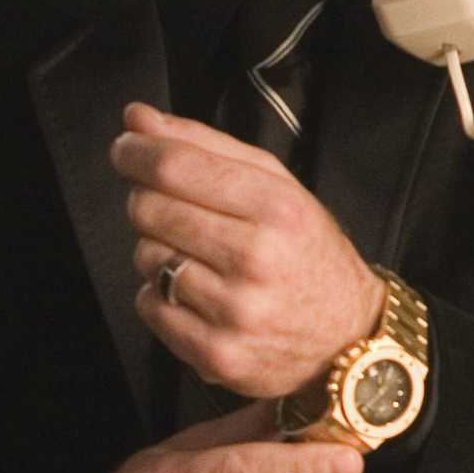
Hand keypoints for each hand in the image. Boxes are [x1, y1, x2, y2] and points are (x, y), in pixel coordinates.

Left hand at [116, 101, 385, 400]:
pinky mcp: (214, 353)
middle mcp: (256, 259)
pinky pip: (149, 306)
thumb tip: (138, 119)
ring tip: (199, 257)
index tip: (128, 148)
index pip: (176, 167)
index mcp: (277, 209)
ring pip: (145, 257)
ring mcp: (233, 310)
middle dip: (149, 200)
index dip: (136, 151)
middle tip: (174, 208)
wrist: (345, 334)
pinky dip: (162, 295)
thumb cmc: (308, 255)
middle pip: (149, 209)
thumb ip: (205, 146)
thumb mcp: (277, 187)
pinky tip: (197, 293)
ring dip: (159, 250)